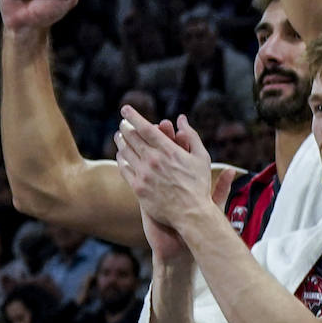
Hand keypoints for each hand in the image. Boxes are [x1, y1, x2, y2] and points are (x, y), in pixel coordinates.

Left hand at [115, 109, 213, 230]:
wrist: (191, 213)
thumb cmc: (199, 185)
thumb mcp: (201, 157)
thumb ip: (192, 136)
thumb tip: (182, 119)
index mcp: (169, 150)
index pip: (145, 127)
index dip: (133, 116)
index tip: (125, 109)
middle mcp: (154, 160)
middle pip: (131, 137)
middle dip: (125, 127)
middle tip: (122, 123)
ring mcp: (144, 174)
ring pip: (125, 152)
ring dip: (120, 141)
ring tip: (119, 137)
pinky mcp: (138, 188)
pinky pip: (124, 169)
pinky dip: (121, 159)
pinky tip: (122, 156)